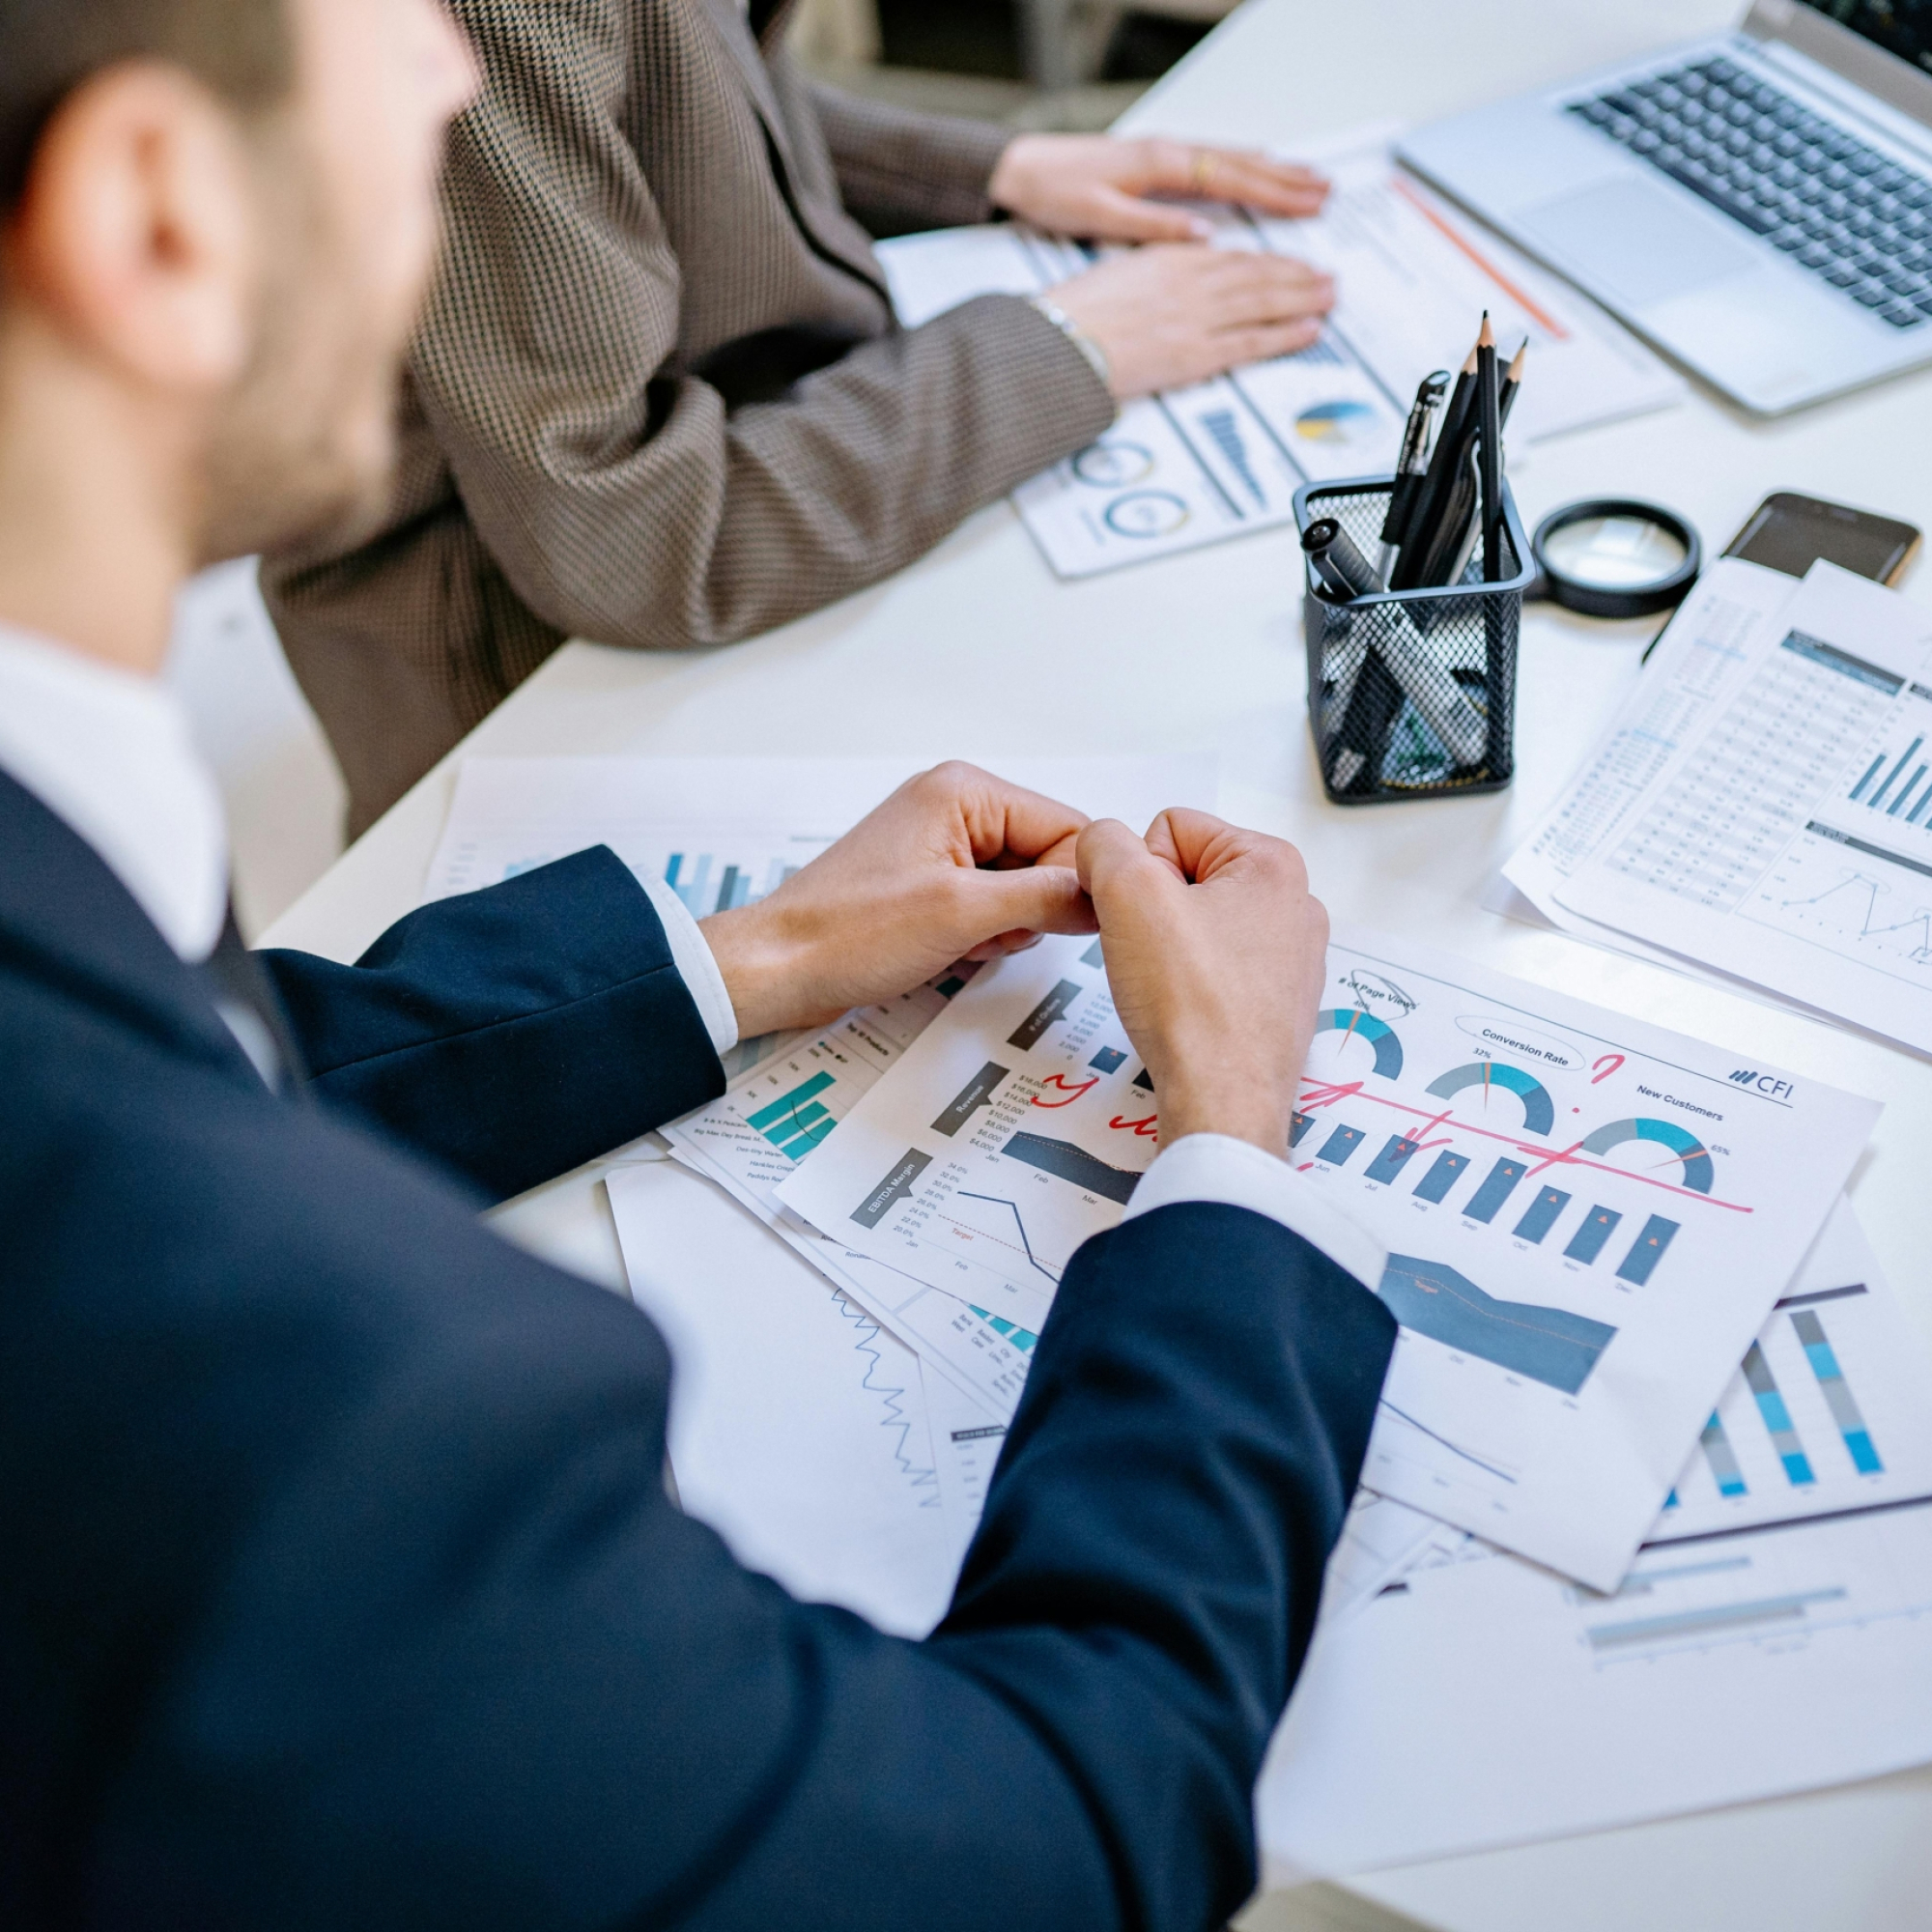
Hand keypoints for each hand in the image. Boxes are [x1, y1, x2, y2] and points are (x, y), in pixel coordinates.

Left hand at [701, 764, 1095, 1038]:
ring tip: (958, 943)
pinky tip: (946, 950)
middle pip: (1046, 858)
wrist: (778, 968)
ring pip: (1020, 887)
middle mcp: (955, 806)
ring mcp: (940, 844)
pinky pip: (988, 905)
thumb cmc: (848, 933)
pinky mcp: (929, 881)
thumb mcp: (963, 913)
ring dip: (1004, 927)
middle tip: (985, 934)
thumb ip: (1044, 897)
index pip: (1067, 828)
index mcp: (964, 791)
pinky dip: (981, 934)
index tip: (1057, 925)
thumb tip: (1103, 897)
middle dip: (1030, 909)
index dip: (1073, 884)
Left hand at [989, 134, 1329, 242]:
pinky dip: (1244, 167)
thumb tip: (1203, 237)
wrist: (1022, 169)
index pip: (1231, 178)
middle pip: (1241, 163)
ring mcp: (1165, 154)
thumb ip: (1154, 227)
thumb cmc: (1056, 193)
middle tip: (1327, 192)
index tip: (1309, 205)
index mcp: (1161, 165)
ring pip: (1231, 159)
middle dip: (1287, 179)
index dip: (1274, 193)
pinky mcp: (1156, 161)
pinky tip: (1258, 172)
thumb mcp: (1101, 216)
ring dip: (1272, 170)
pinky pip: (1213, 163)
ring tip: (1310, 180)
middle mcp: (1169, 153)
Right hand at [1049, 246, 1333, 399]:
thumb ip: (1157, 269)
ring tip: (1330, 297)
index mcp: (1171, 258)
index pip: (1232, 258)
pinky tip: (1309, 329)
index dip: (1269, 261)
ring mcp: (1198, 317)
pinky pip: (1252, 341)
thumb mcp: (1120, 273)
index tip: (1291, 263)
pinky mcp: (1197, 353)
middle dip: (1298, 276)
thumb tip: (1178, 271)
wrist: (1062, 341)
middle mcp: (1192, 282)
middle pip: (1257, 275)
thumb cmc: (1077, 313)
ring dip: (1303, 298)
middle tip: (1326, 277)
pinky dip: (1285, 334)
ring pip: (1264, 302)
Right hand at [1077, 809, 1327, 1156]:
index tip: (1145, 921)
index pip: (1170, 829)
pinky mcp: (1275, 1002)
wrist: (1221, 1101)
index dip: (1137, 873)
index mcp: (1273, 863)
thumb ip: (1104, 845)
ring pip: (1195, 925)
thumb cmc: (1192, 1007)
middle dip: (1153, 911)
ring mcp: (1289, 958)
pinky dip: (1189, 986)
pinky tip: (1184, 1012)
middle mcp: (1293, 905)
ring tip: (1168, 988)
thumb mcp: (1127, 894)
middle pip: (1185, 875)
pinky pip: (1212, 970)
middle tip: (1153, 957)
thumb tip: (1102, 845)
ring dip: (1167, 950)